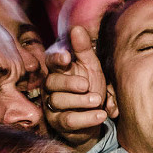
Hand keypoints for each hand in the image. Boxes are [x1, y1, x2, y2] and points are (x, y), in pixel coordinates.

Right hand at [43, 25, 109, 152]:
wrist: (94, 117)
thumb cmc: (89, 88)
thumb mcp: (90, 67)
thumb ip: (84, 49)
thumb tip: (77, 28)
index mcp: (58, 70)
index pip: (50, 61)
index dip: (56, 59)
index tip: (66, 57)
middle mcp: (51, 88)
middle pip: (52, 82)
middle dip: (68, 83)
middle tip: (85, 85)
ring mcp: (52, 106)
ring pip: (59, 102)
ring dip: (80, 101)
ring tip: (97, 100)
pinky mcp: (59, 123)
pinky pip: (69, 120)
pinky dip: (86, 118)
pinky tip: (101, 115)